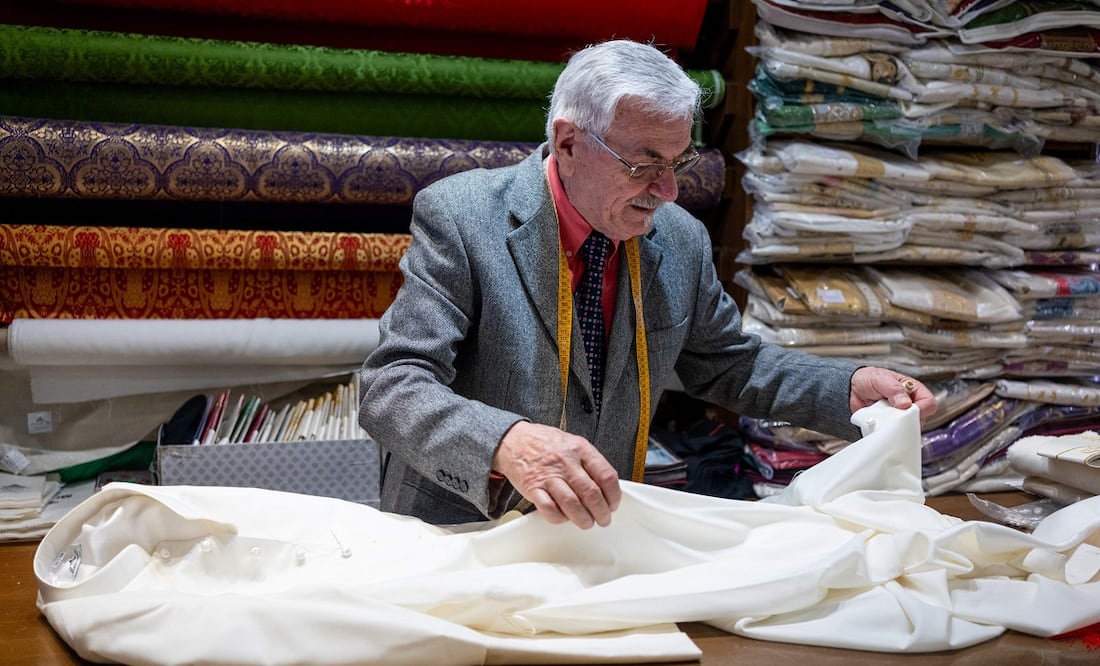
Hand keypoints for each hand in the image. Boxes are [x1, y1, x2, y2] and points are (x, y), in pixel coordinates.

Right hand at [493, 421, 621, 528]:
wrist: (513, 440)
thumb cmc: (545, 443)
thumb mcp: (573, 443)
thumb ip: (590, 462)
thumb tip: (608, 487)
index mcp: (580, 449)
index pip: (606, 476)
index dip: (614, 496)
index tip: (613, 505)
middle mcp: (565, 462)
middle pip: (591, 494)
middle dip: (602, 513)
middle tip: (603, 519)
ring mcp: (548, 476)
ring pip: (572, 505)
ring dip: (583, 519)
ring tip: (586, 522)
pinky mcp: (532, 488)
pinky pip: (549, 509)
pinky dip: (560, 518)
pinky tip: (564, 517)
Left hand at [850, 367, 937, 427]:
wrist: (851, 389)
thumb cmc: (868, 379)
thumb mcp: (881, 379)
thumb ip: (894, 389)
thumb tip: (906, 403)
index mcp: (912, 390)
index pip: (928, 402)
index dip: (923, 408)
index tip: (910, 411)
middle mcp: (909, 404)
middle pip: (921, 418)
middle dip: (909, 419)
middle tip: (893, 415)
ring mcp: (899, 416)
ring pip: (908, 427)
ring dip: (896, 424)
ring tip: (883, 416)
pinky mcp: (890, 425)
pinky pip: (894, 432)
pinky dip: (888, 430)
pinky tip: (879, 423)